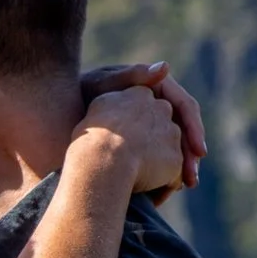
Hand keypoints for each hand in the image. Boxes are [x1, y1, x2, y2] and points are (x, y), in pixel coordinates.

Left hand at [82, 61, 205, 191]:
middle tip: (191, 180)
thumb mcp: (103, 84)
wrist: (58, 114)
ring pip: (173, 146)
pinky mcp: (140, 141)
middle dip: (189, 155)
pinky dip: (163, 172)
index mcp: (155, 86)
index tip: (198, 152)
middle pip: (183, 130)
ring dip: (180, 167)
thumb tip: (164, 68)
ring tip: (182, 187)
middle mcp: (156, 104)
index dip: (193, 128)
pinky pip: (158, 156)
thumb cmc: (78, 94)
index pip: (184, 106)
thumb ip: (132, 77)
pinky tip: (163, 190)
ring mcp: (149, 123)